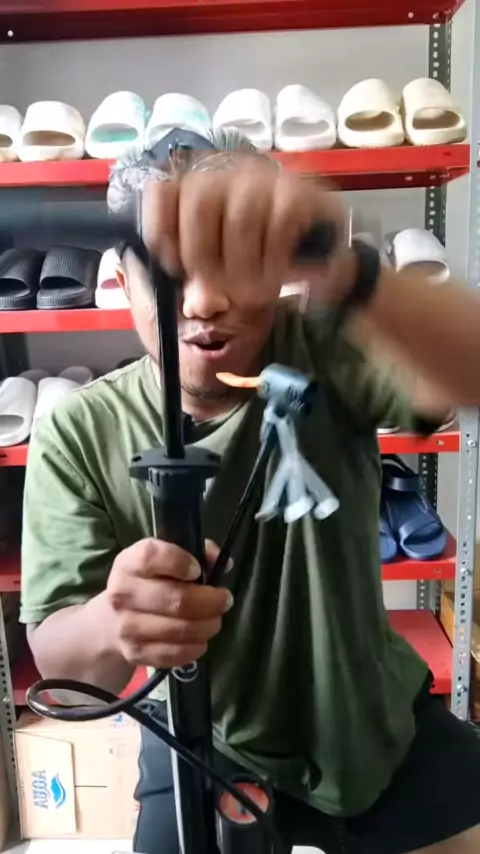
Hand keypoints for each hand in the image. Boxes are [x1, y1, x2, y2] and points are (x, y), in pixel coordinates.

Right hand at [106, 538, 231, 669]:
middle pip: (177, 599)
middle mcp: (123, 594)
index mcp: (129, 563)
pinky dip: (197, 646)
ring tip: (215, 619)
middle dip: (211, 601)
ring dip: (208, 625)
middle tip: (224, 600)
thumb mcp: (162, 559)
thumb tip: (224, 563)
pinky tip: (201, 638)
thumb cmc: (147, 583)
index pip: (152, 557)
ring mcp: (127, 627)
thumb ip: (195, 552)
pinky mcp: (136, 653)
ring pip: (181, 629)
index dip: (181, 562)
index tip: (198, 570)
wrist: (109, 622)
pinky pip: (176, 653)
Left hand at [142, 160, 353, 301]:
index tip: (173, 268)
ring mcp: (265, 180)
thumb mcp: (220, 277)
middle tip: (217, 290)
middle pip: (199, 201)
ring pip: (240, 218)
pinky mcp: (299, 194)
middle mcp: (228, 175)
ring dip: (243, 268)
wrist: (320, 255)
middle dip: (203, 256)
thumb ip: (199, 287)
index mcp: (198, 191)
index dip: (161, 232)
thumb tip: (199, 303)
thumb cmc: (260, 262)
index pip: (161, 192)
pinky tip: (276, 277)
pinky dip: (274, 262)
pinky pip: (279, 226)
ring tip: (251, 294)